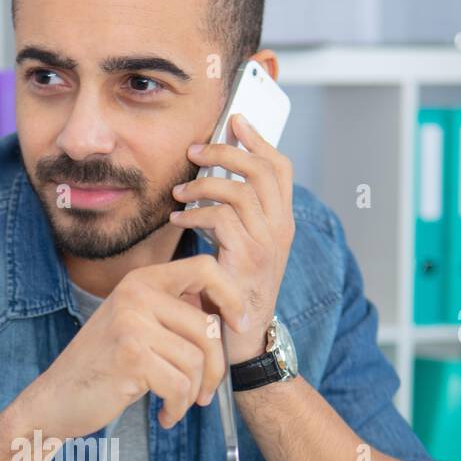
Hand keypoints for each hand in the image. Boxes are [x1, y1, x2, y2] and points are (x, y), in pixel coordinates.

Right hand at [23, 253, 248, 440]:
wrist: (54, 400)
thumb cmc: (102, 368)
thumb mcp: (136, 327)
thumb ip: (172, 313)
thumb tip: (227, 311)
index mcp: (141, 281)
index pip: (205, 268)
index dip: (232, 296)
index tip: (239, 326)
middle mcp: (136, 294)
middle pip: (207, 327)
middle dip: (214, 369)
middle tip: (203, 395)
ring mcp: (132, 324)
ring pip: (196, 360)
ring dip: (193, 393)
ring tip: (177, 405)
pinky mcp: (131, 357)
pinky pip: (180, 385)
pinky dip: (177, 408)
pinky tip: (164, 416)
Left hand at [169, 112, 294, 362]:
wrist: (242, 338)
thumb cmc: (234, 291)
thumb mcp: (241, 247)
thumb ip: (237, 215)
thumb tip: (213, 178)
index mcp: (282, 221)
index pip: (280, 167)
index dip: (259, 139)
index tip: (235, 121)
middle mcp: (281, 229)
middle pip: (261, 169)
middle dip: (226, 152)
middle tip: (195, 152)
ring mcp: (267, 244)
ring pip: (239, 190)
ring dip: (203, 184)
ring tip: (179, 193)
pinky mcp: (247, 259)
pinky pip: (221, 218)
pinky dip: (194, 214)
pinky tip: (177, 220)